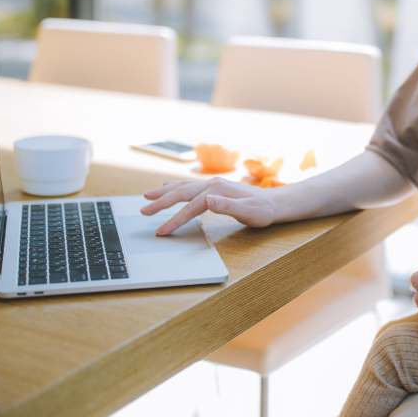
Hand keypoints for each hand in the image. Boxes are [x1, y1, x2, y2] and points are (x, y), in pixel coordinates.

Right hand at [140, 177, 276, 234]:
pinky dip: (174, 188)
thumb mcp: (248, 212)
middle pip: (181, 193)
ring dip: (164, 193)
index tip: (162, 231)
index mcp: (217, 190)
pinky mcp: (213, 188)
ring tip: (147, 197)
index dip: (175, 219)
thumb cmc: (262, 211)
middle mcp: (212, 184)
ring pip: (182, 187)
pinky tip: (167, 188)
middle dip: (161, 203)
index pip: (190, 206)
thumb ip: (227, 206)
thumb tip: (207, 200)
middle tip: (143, 211)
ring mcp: (212, 184)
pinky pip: (188, 187)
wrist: (274, 203)